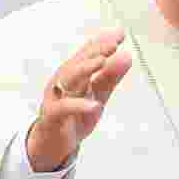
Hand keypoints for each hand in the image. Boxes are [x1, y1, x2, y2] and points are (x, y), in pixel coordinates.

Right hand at [26, 29, 131, 171]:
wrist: (53, 144)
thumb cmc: (74, 116)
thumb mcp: (97, 96)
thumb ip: (110, 78)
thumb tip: (127, 55)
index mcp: (73, 74)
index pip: (88, 54)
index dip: (103, 42)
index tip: (121, 33)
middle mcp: (62, 81)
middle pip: (78, 62)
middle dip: (95, 51)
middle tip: (113, 44)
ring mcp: (55, 97)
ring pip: (68, 79)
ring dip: (85, 69)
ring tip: (103, 62)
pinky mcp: (51, 116)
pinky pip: (63, 108)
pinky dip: (78, 106)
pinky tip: (94, 105)